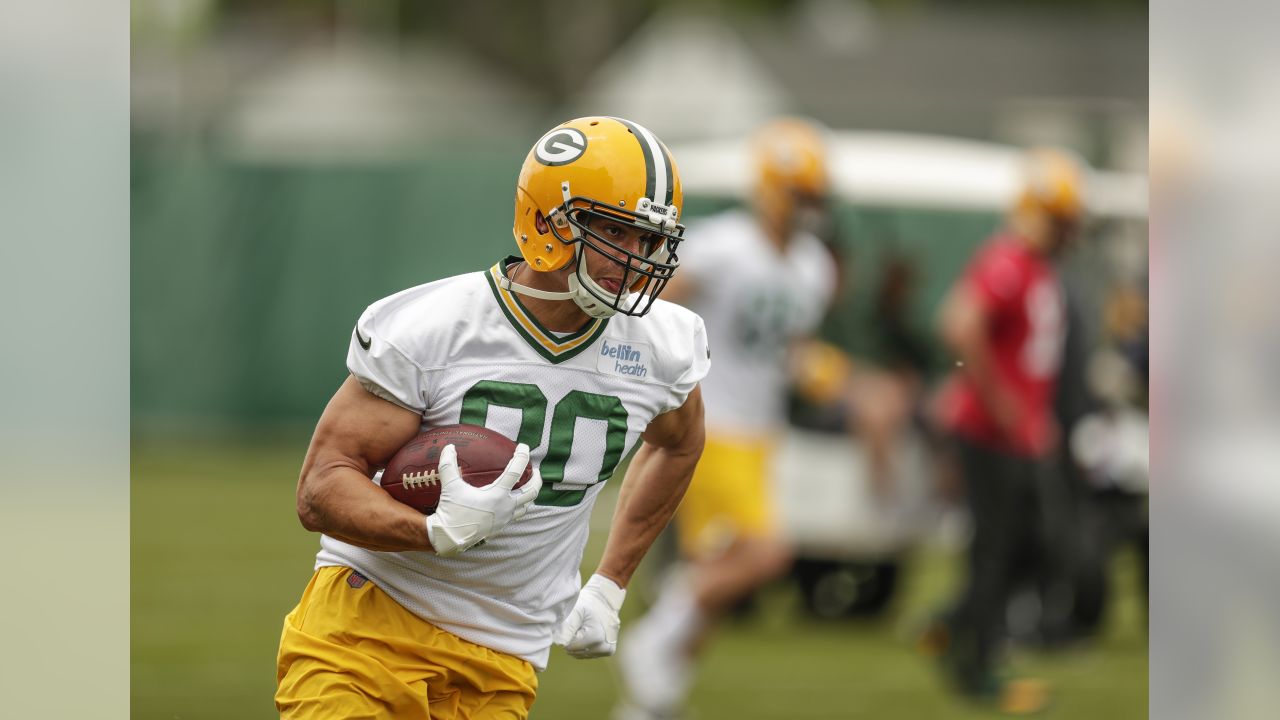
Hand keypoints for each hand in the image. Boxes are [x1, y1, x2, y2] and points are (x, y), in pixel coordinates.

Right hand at [425, 443, 541, 556]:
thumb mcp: (450, 486)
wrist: (449, 538)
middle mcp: (506, 506)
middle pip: (531, 491)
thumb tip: (449, 447)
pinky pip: (517, 515)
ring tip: (528, 485)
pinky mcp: (501, 526)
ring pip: (527, 505)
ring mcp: (505, 518)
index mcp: (497, 495)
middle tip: (536, 470)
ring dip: (530, 494)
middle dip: (537, 479)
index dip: (522, 456)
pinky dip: (520, 505)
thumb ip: (449, 465)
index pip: (516, 471)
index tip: (523, 447)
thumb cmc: (451, 510)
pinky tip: (512, 501)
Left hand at [552, 574, 625, 657]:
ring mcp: (606, 650)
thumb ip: (566, 627)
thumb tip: (558, 643)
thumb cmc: (589, 603)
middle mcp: (603, 647)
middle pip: (575, 652)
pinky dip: (585, 646)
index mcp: (595, 638)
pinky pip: (588, 654)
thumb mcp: (576, 611)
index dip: (568, 635)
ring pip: (581, 654)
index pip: (569, 647)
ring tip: (585, 628)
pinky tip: (589, 634)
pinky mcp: (608, 651)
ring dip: (578, 643)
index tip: (574, 624)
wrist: (606, 600)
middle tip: (579, 625)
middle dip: (573, 640)